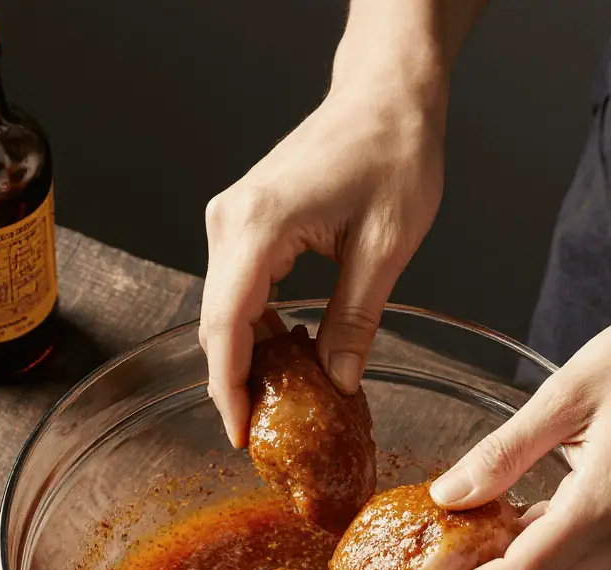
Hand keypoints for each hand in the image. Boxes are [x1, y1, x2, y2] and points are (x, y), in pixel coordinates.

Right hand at [200, 83, 445, 446]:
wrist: (387, 95)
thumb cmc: (393, 151)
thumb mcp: (385, 248)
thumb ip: (355, 321)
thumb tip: (338, 383)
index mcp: (258, 225)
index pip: (226, 326)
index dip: (229, 388)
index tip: (240, 434)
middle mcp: (230, 221)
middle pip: (217, 324)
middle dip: (237, 384)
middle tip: (265, 434)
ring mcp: (232, 220)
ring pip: (225, 310)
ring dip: (247, 359)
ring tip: (279, 405)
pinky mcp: (245, 222)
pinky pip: (240, 290)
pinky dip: (257, 330)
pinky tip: (285, 357)